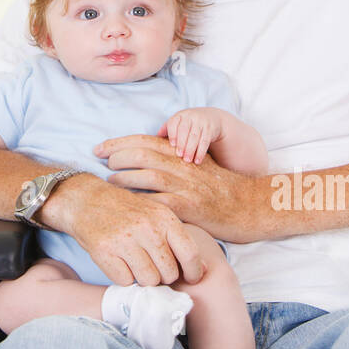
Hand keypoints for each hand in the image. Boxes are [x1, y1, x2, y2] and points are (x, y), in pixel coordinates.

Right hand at [39, 173, 206, 285]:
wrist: (87, 200)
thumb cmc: (127, 211)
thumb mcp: (156, 215)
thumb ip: (178, 240)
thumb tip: (202, 270)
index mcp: (165, 218)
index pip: (190, 254)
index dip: (193, 272)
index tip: (190, 277)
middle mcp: (147, 229)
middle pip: (169, 273)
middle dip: (162, 274)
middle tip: (152, 264)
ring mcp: (125, 241)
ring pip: (148, 280)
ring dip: (143, 277)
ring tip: (135, 262)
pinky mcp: (105, 253)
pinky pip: (125, 281)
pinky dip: (123, 276)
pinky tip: (119, 261)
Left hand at [93, 133, 253, 241]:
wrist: (250, 205)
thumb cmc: (220, 187)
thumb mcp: (197, 164)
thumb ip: (174, 158)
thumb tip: (144, 156)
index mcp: (182, 153)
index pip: (144, 140)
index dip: (118, 143)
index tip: (99, 148)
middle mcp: (182, 166)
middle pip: (141, 154)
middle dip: (115, 157)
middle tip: (100, 164)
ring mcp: (186, 186)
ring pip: (147, 176)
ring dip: (123, 179)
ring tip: (110, 183)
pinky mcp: (190, 208)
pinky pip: (159, 203)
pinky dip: (141, 203)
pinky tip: (128, 207)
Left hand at [159, 107, 222, 163]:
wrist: (211, 118)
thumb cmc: (190, 123)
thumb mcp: (179, 122)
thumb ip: (167, 129)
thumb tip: (156, 137)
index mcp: (180, 115)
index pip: (174, 122)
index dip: (172, 133)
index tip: (172, 144)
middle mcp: (191, 116)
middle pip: (185, 130)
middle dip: (182, 143)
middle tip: (180, 155)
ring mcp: (201, 122)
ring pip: (195, 136)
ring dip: (191, 149)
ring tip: (187, 160)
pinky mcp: (210, 129)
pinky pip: (205, 141)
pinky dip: (201, 152)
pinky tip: (197, 160)